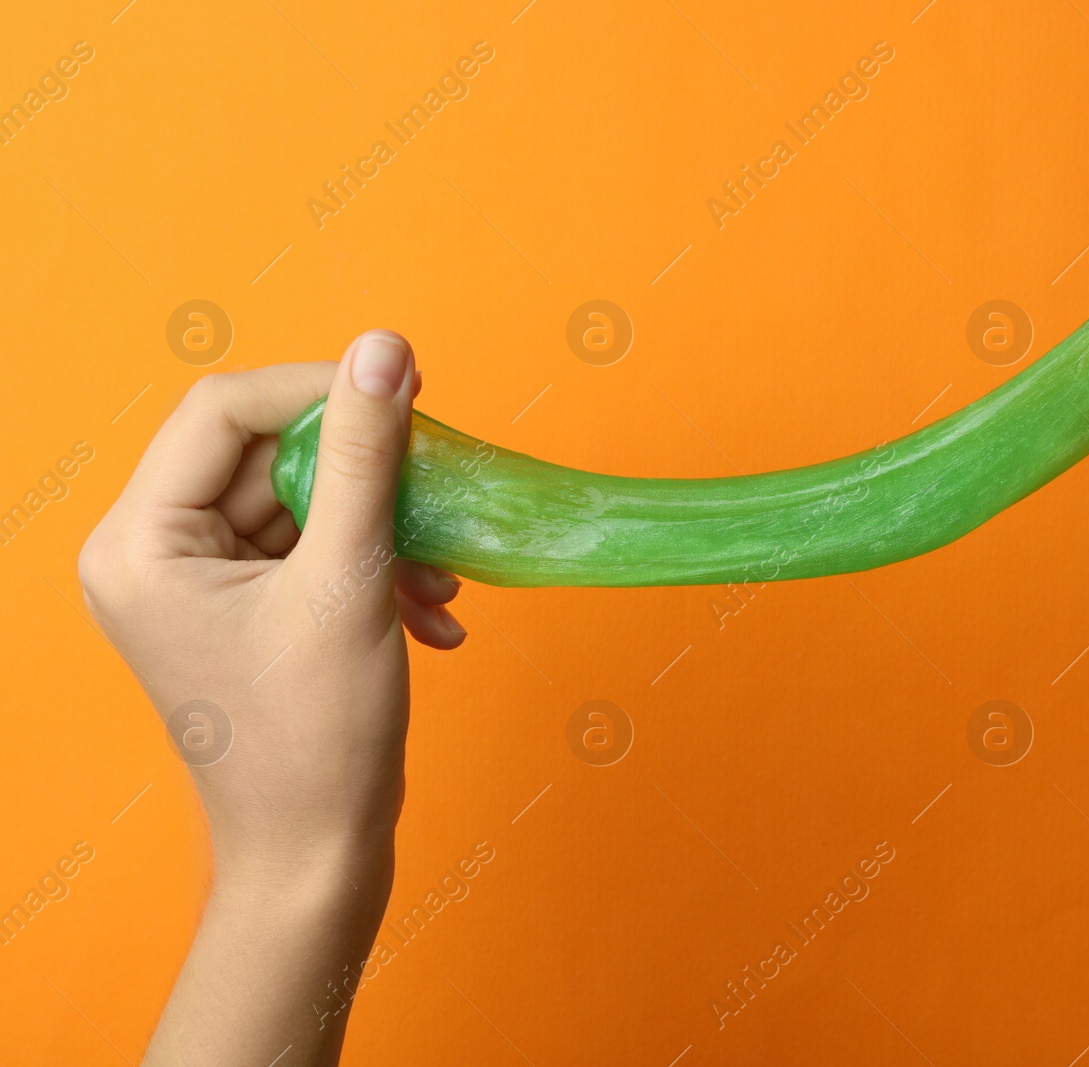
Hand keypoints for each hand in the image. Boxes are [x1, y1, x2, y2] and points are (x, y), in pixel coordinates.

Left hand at [78, 331, 465, 1063]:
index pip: (223, 410)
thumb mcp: (348, 580)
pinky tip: (432, 614)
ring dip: (385, 528)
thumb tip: (384, 346)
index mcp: (140, 543)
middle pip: (268, 454)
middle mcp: (153, 554)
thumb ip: (365, 455)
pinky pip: (315, 550)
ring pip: (303, 502)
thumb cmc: (317, 736)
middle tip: (440, 484)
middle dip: (366, 475)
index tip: (408, 385)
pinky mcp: (245, 610)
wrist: (318, 857)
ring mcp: (199, 585)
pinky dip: (378, 567)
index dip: (318, 387)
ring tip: (441, 579)